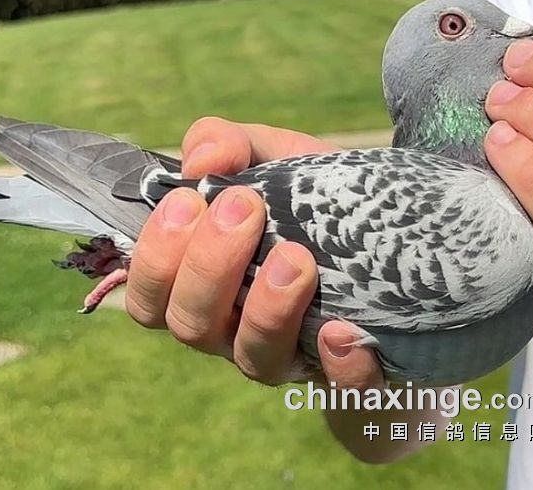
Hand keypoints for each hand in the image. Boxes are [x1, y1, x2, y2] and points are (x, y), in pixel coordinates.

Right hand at [125, 117, 382, 389]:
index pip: (149, 296)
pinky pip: (337, 389)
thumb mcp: (269, 156)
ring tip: (295, 257)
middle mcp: (232, 326)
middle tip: (245, 207)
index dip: (156, 257)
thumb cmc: (305, 196)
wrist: (382, 230)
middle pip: (190, 326)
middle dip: (209, 267)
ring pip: (253, 358)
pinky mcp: (345, 370)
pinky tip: (340, 327)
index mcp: (200, 282)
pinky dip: (338, 364)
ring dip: (266, 309)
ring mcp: (287, 353)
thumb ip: (227, 144)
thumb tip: (201, 160)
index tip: (189, 199)